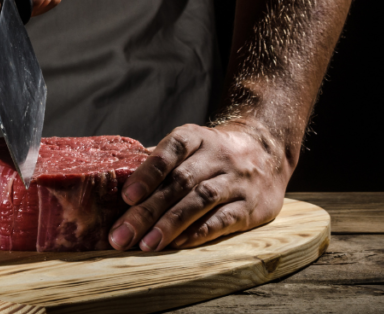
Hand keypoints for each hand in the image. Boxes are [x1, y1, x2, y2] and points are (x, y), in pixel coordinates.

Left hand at [108, 122, 290, 250]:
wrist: (267, 152)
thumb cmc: (212, 154)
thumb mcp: (190, 145)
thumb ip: (158, 161)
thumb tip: (116, 178)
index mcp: (196, 138)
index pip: (171, 150)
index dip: (148, 173)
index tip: (126, 196)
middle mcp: (218, 156)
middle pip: (180, 182)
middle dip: (147, 210)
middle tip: (122, 235)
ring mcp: (236, 181)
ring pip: (200, 200)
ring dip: (170, 224)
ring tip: (145, 244)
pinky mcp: (251, 206)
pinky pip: (223, 219)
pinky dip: (198, 232)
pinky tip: (177, 244)